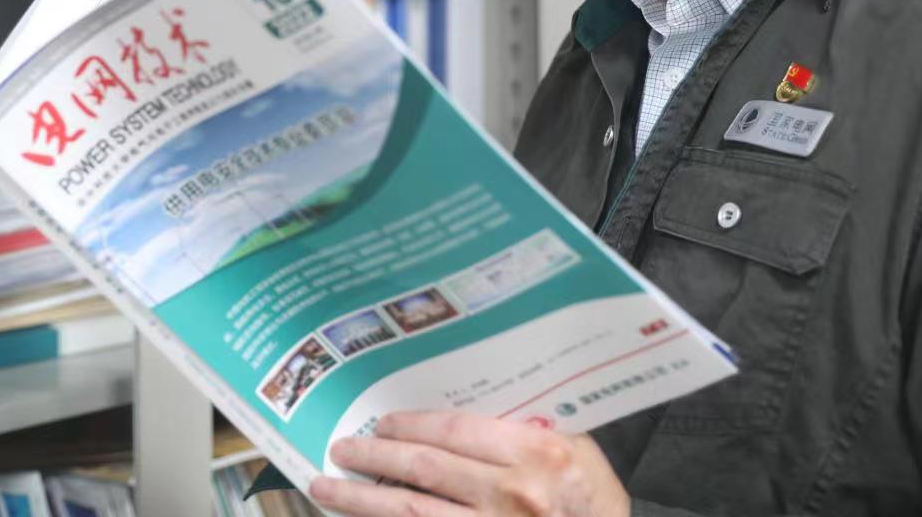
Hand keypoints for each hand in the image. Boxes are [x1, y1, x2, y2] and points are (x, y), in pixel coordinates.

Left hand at [308, 410, 630, 516]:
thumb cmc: (595, 503)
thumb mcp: (576, 453)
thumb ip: (527, 430)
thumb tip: (467, 413)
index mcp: (535, 454)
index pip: (454, 430)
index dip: (410, 425)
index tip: (382, 422)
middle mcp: (511, 494)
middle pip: (423, 469)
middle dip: (374, 456)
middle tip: (342, 447)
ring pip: (410, 512)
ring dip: (360, 500)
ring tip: (326, 486)